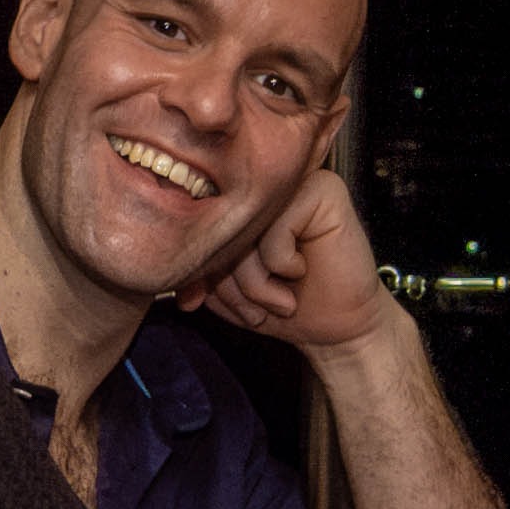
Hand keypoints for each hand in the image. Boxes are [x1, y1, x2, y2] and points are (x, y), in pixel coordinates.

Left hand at [190, 174, 404, 358]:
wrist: (337, 327)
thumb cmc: (284, 303)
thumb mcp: (225, 289)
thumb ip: (198, 271)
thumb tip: (172, 267)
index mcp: (236, 198)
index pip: (197, 224)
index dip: (199, 270)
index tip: (202, 301)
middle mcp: (262, 185)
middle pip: (219, 227)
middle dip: (230, 284)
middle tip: (256, 311)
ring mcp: (292, 181)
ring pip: (245, 231)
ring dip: (256, 283)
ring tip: (281, 300)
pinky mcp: (322, 189)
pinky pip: (275, 230)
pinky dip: (283, 264)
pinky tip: (303, 270)